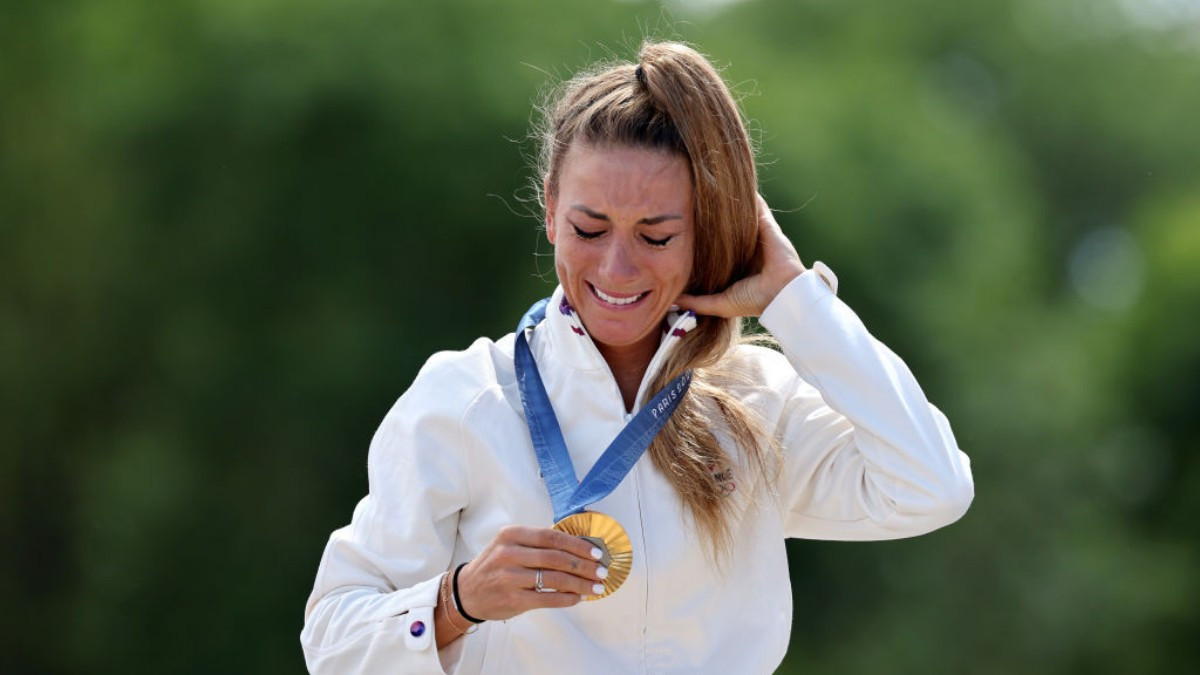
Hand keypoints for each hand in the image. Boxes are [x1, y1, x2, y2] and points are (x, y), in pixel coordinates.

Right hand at [455, 526, 607, 620]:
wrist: (466, 592)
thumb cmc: (494, 566)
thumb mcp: (509, 545)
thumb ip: (537, 544)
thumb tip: (578, 548)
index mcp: (511, 535)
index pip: (552, 537)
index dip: (577, 544)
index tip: (596, 552)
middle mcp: (509, 553)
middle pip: (556, 557)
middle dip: (584, 565)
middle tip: (601, 571)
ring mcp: (509, 577)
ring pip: (555, 578)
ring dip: (580, 584)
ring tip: (596, 587)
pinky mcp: (512, 599)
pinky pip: (547, 598)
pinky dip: (567, 598)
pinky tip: (578, 598)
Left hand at [675, 194, 805, 317]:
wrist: (782, 292)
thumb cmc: (753, 300)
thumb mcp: (719, 303)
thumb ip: (696, 301)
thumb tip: (672, 300)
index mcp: (736, 264)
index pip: (716, 248)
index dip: (702, 239)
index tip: (682, 229)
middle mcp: (746, 247)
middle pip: (725, 228)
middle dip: (711, 217)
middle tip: (689, 201)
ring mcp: (756, 234)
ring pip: (740, 214)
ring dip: (728, 202)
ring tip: (708, 186)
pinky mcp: (766, 223)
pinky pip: (756, 204)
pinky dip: (746, 194)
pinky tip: (732, 181)